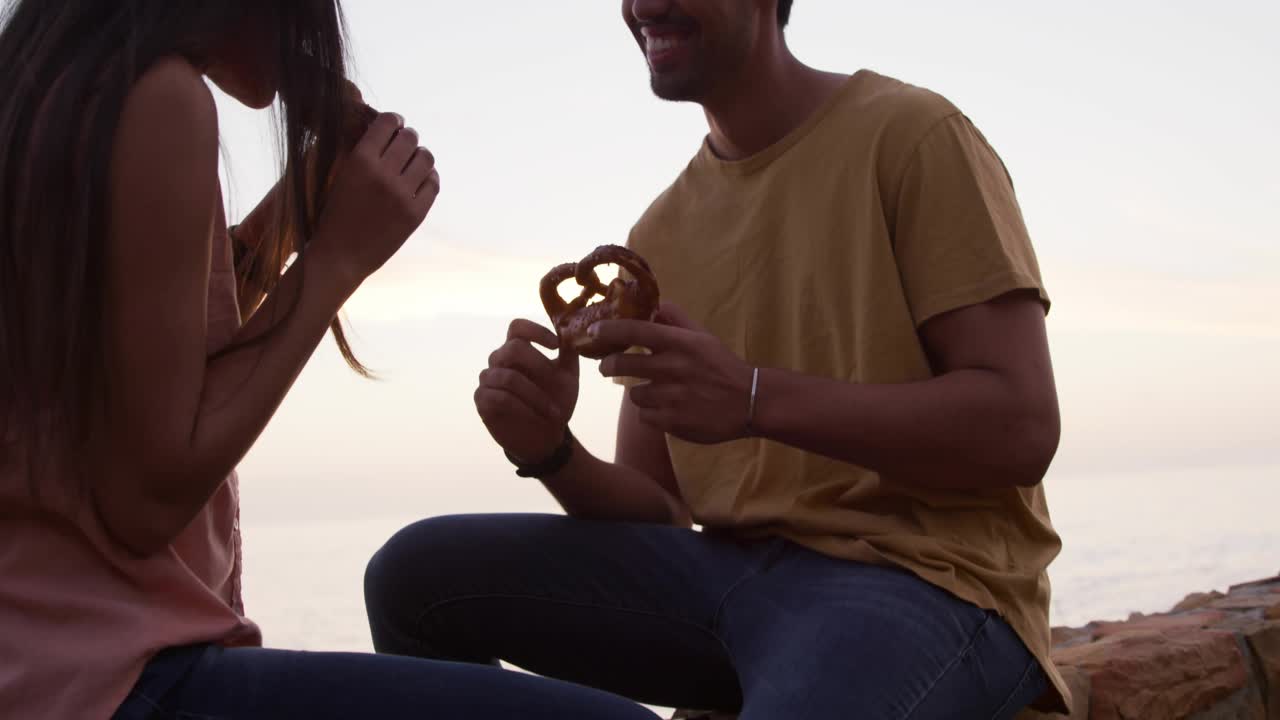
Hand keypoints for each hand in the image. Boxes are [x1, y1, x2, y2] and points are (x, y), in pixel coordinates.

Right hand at [309, 112, 438, 285]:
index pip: (388, 122)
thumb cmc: (335, 213)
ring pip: (426, 157)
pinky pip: (433, 183)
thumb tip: (388, 128)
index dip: (395, 121)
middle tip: (403, 146)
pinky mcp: (416, 214)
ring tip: (413, 163)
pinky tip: (420, 180)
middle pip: (410, 137)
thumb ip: (363, 152)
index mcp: (359, 159)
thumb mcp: (341, 175)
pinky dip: (429, 177)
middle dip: (407, 138)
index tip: (395, 126)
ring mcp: (402, 195)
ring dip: (420, 156)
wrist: (340, 255)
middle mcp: (383, 174)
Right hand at [474, 320, 580, 462]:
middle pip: (512, 349)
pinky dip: (523, 408)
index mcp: (518, 348)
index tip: (555, 345)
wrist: (546, 436)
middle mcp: (499, 360)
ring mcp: (488, 379)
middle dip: (539, 366)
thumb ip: (569, 351)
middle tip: (557, 382)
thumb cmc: (556, 401)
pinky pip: (500, 398)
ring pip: (509, 378)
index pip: (517, 327)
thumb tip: (568, 327)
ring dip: (537, 396)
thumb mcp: (568, 375)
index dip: (535, 331)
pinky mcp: (483, 400)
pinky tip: (537, 416)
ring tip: (554, 412)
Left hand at [595, 304, 753, 444]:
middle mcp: (673, 367)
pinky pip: (644, 416)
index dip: (609, 330)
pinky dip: (651, 414)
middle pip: (621, 364)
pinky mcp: (672, 421)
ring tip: (655, 392)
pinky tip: (666, 410)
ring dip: (639, 393)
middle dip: (609, 366)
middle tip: (608, 367)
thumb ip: (675, 320)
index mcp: (680, 343)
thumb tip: (654, 303)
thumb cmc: (722, 366)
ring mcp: (672, 396)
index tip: (593, 331)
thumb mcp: (702, 337)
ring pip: (633, 394)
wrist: (750, 401)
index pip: (635, 331)